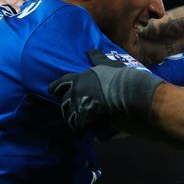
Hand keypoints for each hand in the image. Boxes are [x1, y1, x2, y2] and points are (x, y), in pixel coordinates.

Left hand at [48, 50, 163, 139]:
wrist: (129, 93)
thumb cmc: (120, 77)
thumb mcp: (108, 64)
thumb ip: (98, 58)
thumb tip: (91, 51)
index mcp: (78, 78)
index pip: (59, 84)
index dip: (56, 89)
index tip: (55, 92)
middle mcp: (75, 92)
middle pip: (63, 102)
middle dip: (67, 106)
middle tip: (72, 108)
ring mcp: (79, 106)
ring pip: (68, 116)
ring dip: (72, 119)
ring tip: (77, 123)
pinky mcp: (85, 119)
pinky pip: (77, 127)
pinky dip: (79, 130)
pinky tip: (82, 132)